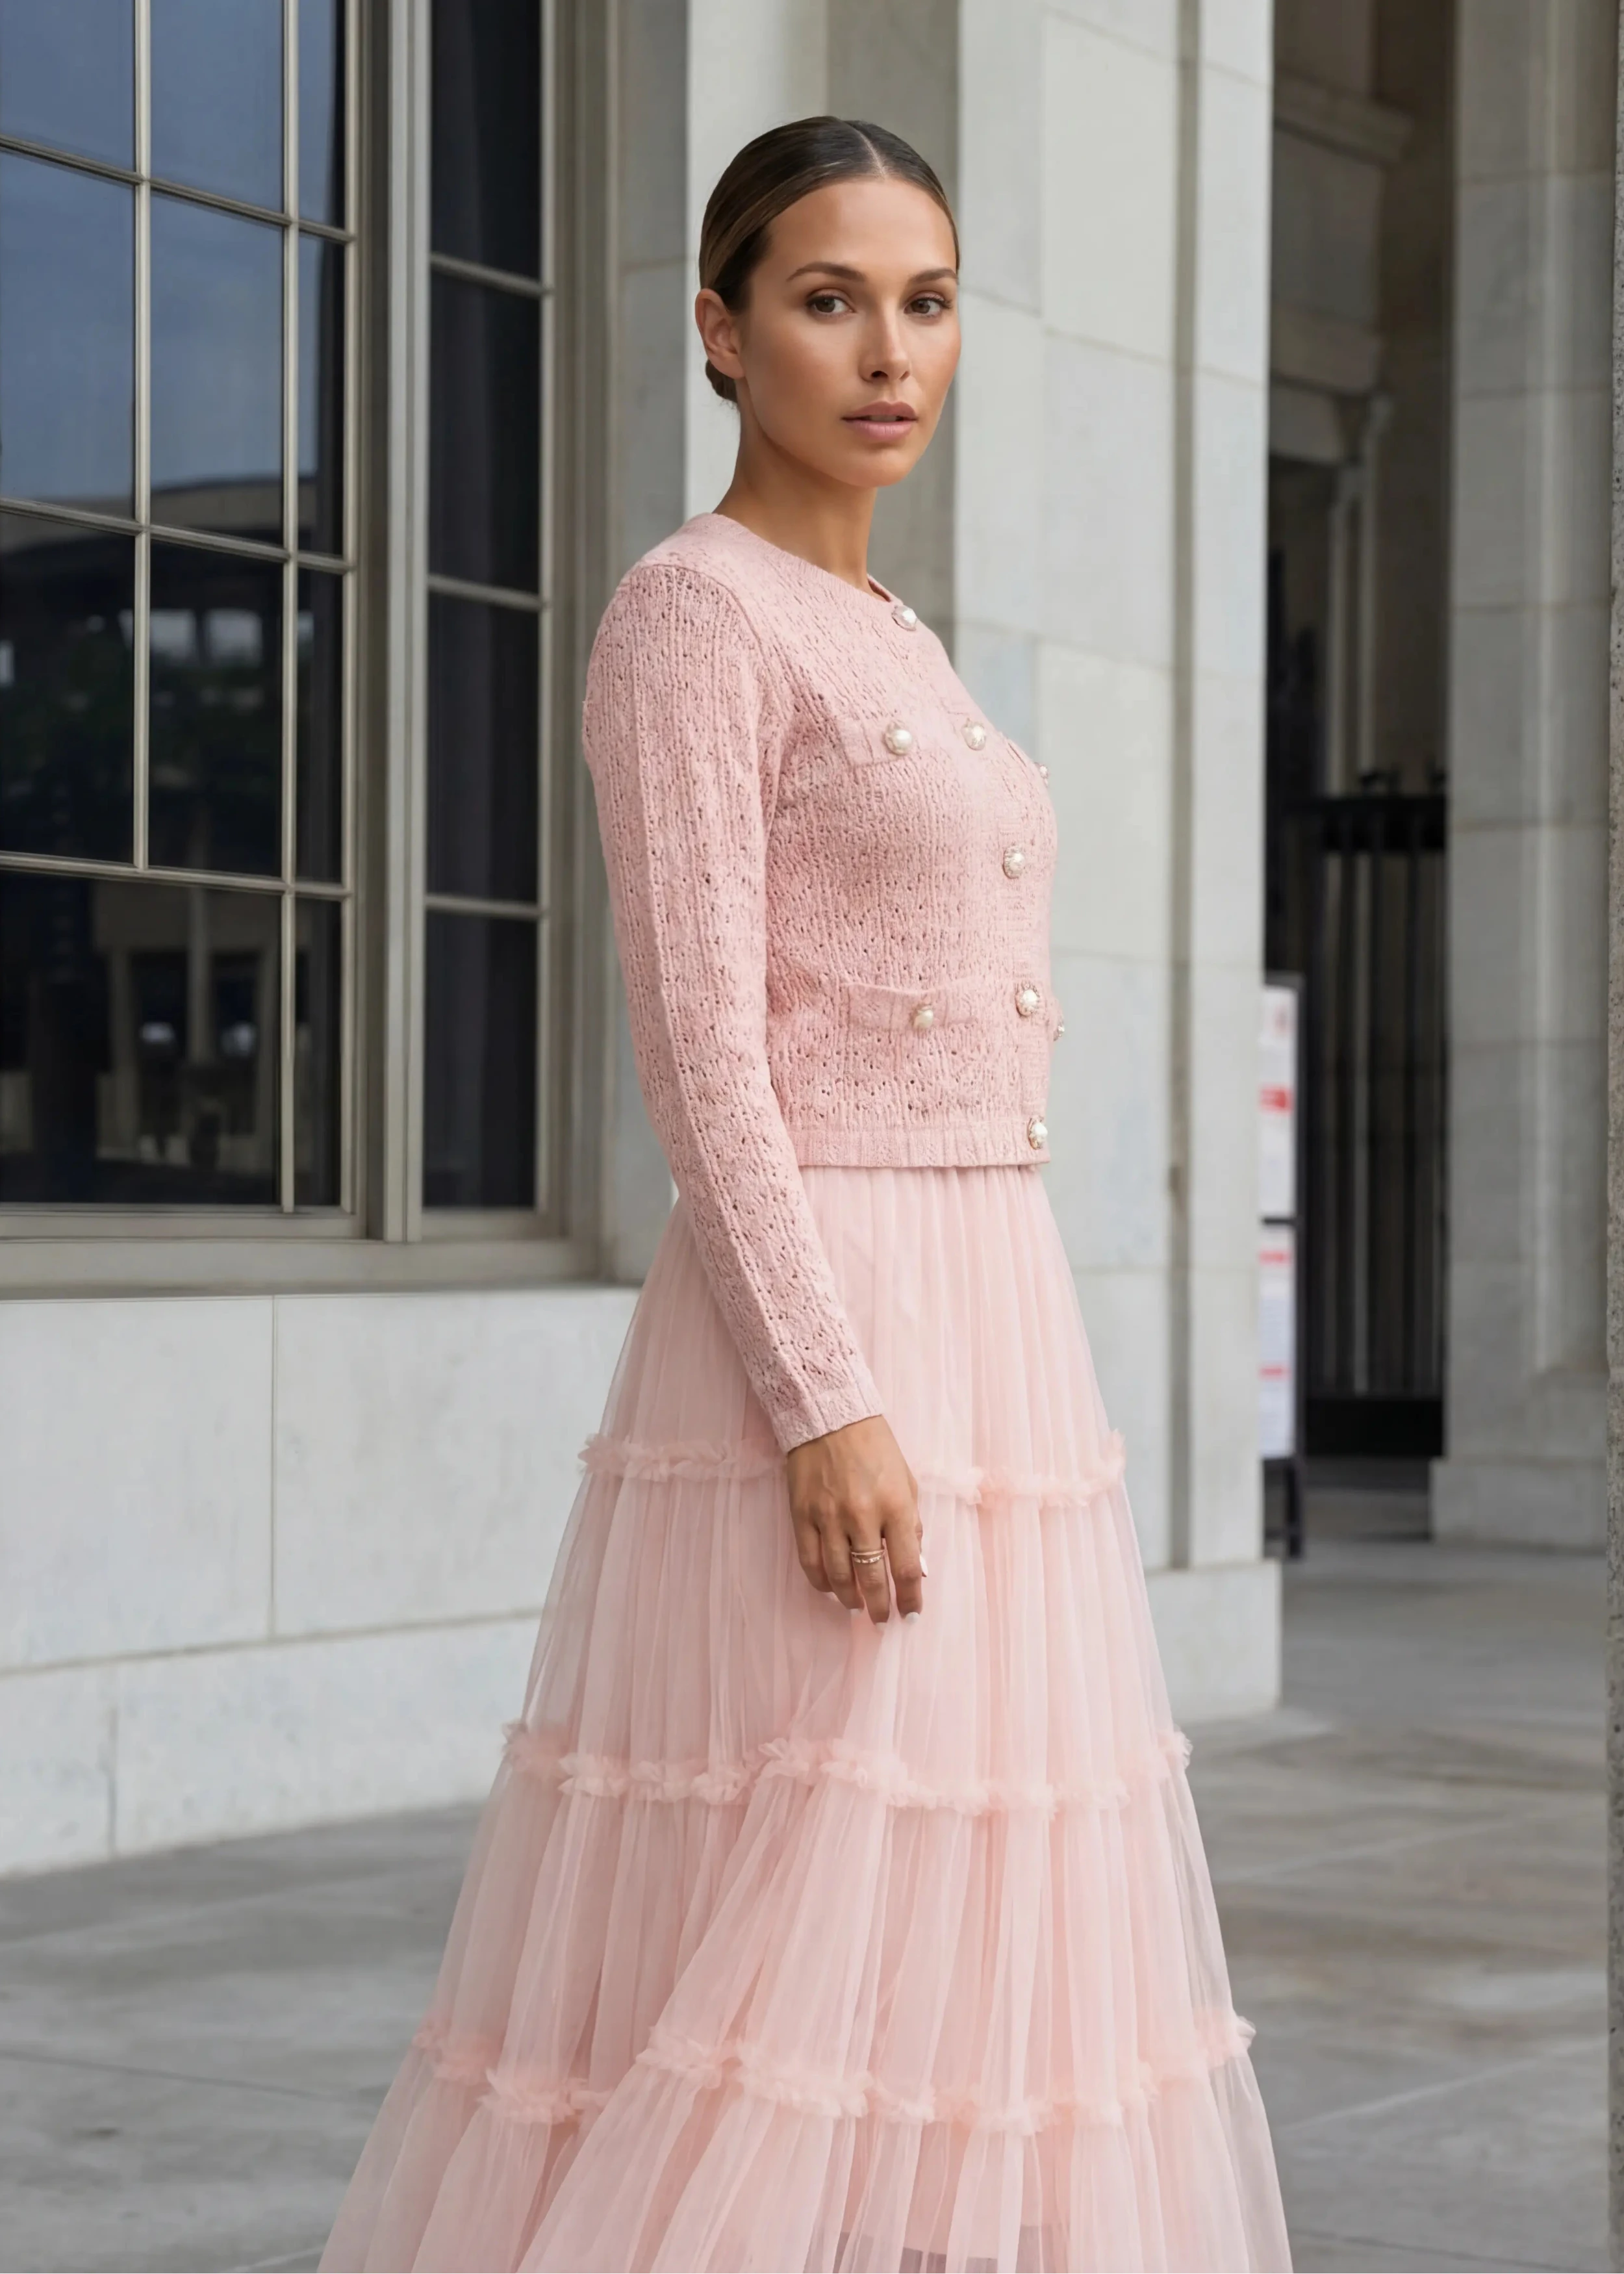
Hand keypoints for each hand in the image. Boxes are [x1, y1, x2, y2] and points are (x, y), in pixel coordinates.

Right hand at [784, 1413, 924, 1623]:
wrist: (830, 1417)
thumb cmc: (875, 1448)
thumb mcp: (906, 1482)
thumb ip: (911, 1526)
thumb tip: (916, 1568)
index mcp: (896, 1506)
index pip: (907, 1567)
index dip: (910, 1598)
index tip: (910, 1613)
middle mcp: (863, 1516)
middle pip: (872, 1578)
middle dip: (879, 1606)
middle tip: (882, 1619)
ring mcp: (829, 1517)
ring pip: (838, 1576)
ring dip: (849, 1598)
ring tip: (856, 1606)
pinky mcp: (802, 1515)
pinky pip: (810, 1562)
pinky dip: (821, 1582)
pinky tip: (830, 1588)